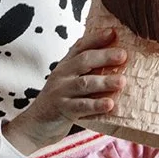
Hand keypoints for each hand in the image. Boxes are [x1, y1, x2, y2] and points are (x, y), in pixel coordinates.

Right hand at [2, 29, 127, 157]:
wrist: (35, 125)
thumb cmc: (59, 101)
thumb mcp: (68, 81)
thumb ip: (85, 71)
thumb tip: (116, 60)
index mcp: (65, 65)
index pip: (80, 47)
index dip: (96, 38)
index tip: (113, 32)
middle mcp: (62, 75)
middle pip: (83, 61)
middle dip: (104, 57)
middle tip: (123, 55)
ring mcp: (61, 92)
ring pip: (84, 84)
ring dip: (104, 82)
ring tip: (122, 81)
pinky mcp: (62, 110)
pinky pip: (81, 107)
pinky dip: (96, 105)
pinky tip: (110, 105)